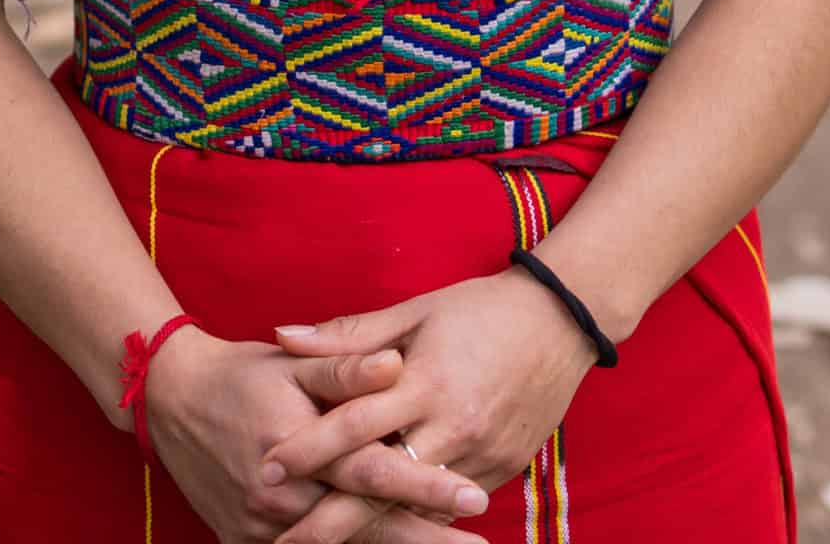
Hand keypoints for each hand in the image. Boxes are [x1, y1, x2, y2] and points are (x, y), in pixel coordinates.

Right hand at [137, 325, 491, 543]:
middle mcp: (283, 499)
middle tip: (478, 543)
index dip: (426, 486)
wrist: (172, 402)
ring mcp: (262, 530)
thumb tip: (397, 364)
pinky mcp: (246, 543)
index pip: (375, 473)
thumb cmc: (242, 374)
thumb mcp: (292, 364)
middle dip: (424, 540)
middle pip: (365, 526)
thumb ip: (346, 368)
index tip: (475, 496)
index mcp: (301, 448)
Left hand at [260, 273, 597, 543]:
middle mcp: (454, 425)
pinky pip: (449, 504)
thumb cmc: (480, 309)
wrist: (560, 321)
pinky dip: (416, 516)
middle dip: (329, 520)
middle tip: (283, 540)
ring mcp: (482, 454)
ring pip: (415, 505)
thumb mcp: (415, 311)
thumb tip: (283, 333)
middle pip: (380, 485)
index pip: (355, 424)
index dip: (309, 449)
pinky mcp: (502, 470)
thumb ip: (349, 334)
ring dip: (371, 528)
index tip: (268, 468)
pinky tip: (384, 531)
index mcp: (426, 381)